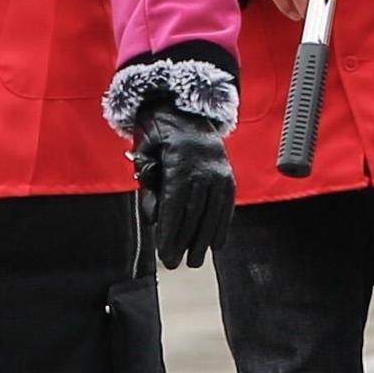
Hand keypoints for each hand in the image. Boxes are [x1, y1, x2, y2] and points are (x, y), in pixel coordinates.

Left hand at [132, 106, 233, 270]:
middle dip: (184, 241)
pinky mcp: (229, 175)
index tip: (164, 252)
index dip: (170, 231)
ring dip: (203, 240)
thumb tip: (154, 219)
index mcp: (180, 159)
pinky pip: (226, 205)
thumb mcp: (144, 151)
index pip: (175, 203)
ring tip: (194, 261)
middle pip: (194, 212)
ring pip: (213, 212)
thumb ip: (147, 184)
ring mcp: (220, 171)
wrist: (187, 109)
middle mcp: (204, 166)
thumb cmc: (159, 132)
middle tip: (174, 263)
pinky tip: (216, 244)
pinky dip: (222, 226)